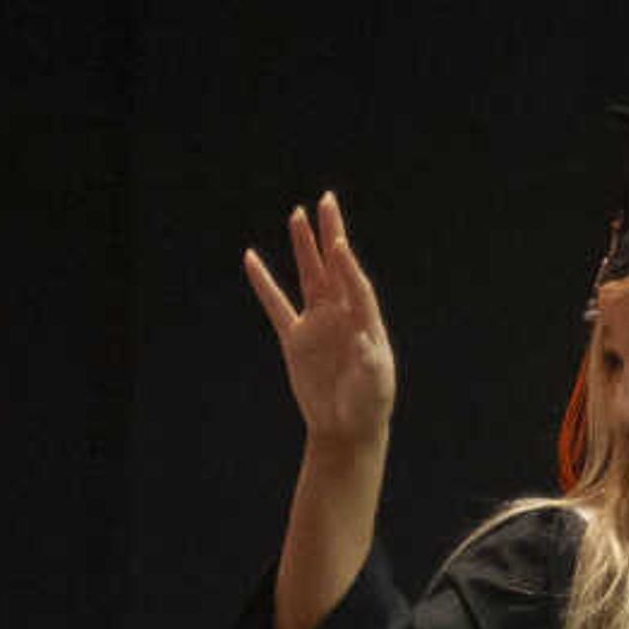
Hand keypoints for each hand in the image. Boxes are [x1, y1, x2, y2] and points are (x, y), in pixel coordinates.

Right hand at [243, 193, 394, 451]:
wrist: (346, 427)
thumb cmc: (368, 406)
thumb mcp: (376, 386)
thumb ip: (371, 363)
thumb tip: (364, 340)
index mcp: (366, 322)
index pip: (356, 284)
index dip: (348, 265)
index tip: (339, 243)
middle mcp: (343, 315)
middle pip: (334, 266)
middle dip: (330, 234)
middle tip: (326, 201)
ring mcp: (318, 322)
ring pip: (308, 276)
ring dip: (303, 247)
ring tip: (297, 216)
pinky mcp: (295, 337)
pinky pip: (276, 304)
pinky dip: (263, 283)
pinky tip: (252, 259)